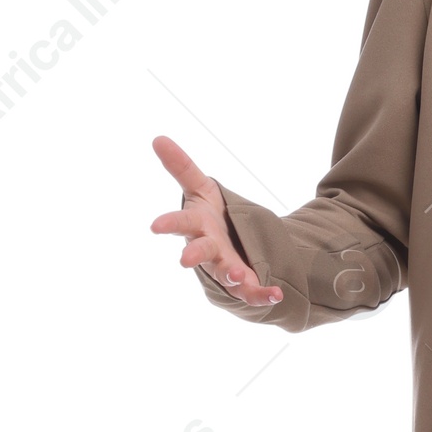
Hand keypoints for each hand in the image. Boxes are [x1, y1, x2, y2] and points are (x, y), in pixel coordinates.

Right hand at [150, 136, 282, 306]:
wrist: (231, 243)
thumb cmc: (210, 215)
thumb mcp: (201, 187)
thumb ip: (181, 166)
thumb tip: (157, 138)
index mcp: (197, 225)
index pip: (180, 222)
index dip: (169, 224)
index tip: (156, 226)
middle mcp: (208, 248)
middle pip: (200, 251)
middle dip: (193, 254)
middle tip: (184, 260)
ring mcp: (225, 267)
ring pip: (226, 274)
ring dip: (231, 275)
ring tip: (238, 275)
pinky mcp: (243, 283)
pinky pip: (252, 291)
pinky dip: (262, 294)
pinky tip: (275, 294)